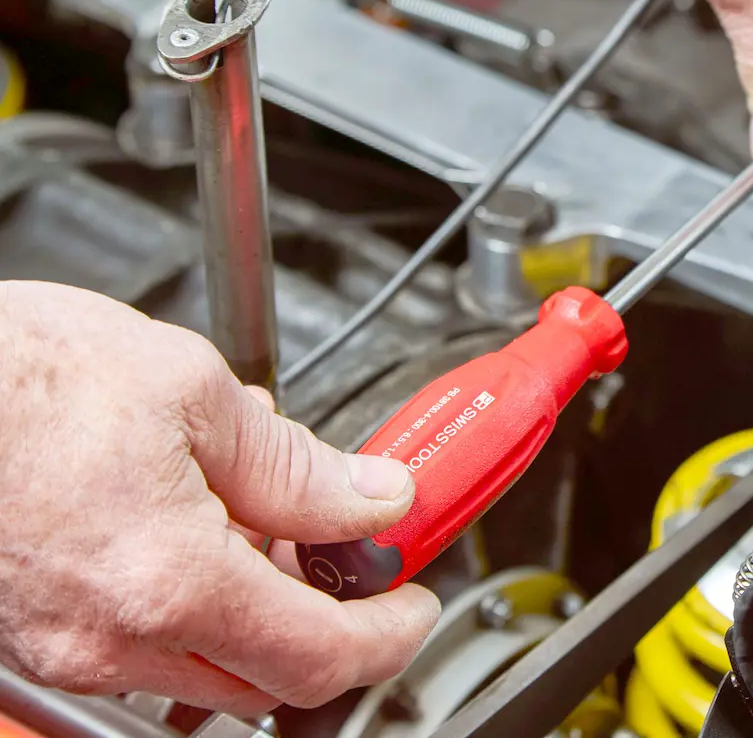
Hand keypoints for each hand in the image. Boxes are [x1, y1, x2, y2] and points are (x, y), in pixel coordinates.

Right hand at [0, 281, 438, 712]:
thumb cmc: (17, 375)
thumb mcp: (193, 392)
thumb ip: (297, 464)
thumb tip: (371, 496)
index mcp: (171, 580)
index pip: (321, 656)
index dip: (389, 635)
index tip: (413, 604)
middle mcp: (112, 637)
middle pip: (265, 678)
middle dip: (328, 623)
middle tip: (355, 556)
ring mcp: (66, 647)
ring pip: (203, 667)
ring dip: (257, 612)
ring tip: (269, 522)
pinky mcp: (33, 636)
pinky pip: (140, 646)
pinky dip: (191, 606)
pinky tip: (195, 526)